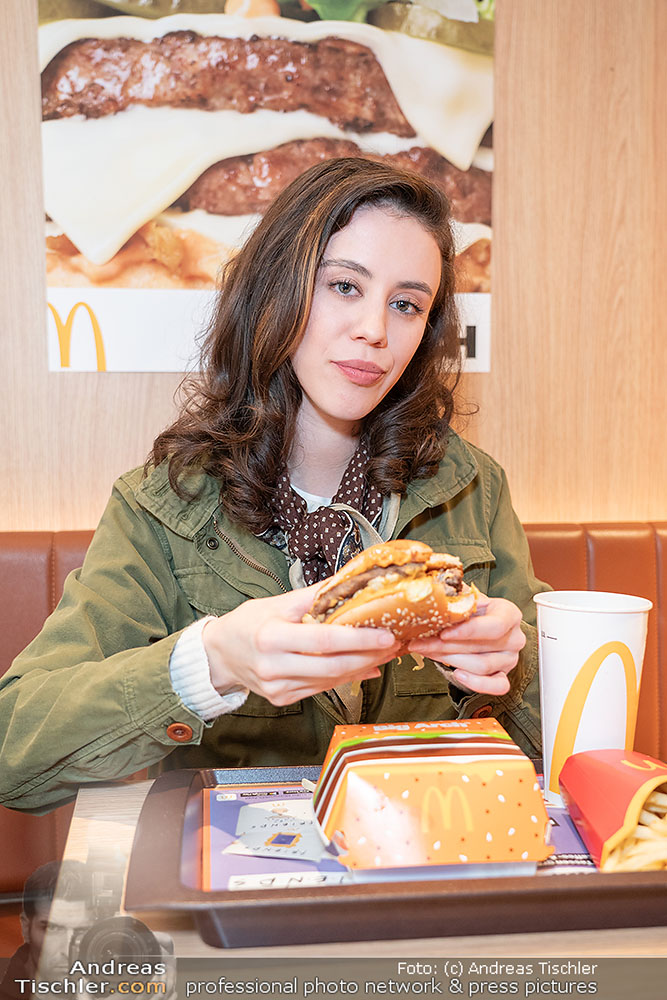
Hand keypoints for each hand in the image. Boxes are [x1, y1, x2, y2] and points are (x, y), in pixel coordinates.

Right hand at [202, 583, 401, 705]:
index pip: (324, 640)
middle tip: (393, 645)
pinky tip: (363, 667)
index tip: (385, 635)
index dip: (359, 640)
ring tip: (383, 653)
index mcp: (271, 637)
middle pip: (332, 665)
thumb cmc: (249, 623)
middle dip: (368, 656)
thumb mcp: (277, 603)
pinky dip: (345, 677)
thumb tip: (350, 583)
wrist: (221, 654)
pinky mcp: (282, 699)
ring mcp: (277, 687)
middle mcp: (273, 666)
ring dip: (361, 667)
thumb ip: (314, 596)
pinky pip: (321, 688)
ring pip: (330, 680)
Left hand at [406, 593, 525, 695]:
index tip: (443, 633)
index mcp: (509, 614)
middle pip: (481, 647)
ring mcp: (511, 658)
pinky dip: (476, 683)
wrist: (482, 628)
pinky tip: (457, 674)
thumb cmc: (474, 612)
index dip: (468, 631)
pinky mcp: (504, 675)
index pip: (494, 626)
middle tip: (419, 643)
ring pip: (481, 666)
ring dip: (449, 660)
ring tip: (427, 652)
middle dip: (445, 646)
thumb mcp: (468, 600)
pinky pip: (496, 686)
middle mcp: (515, 637)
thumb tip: (435, 596)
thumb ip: (458, 599)